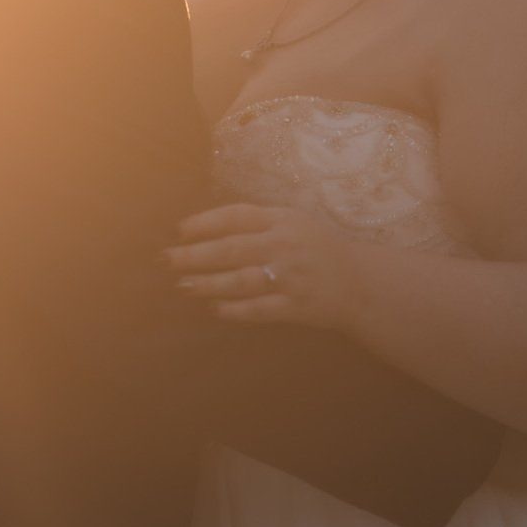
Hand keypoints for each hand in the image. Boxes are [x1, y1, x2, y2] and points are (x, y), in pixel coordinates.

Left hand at [165, 203, 362, 329]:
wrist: (359, 282)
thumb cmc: (317, 248)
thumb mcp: (294, 222)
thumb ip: (259, 220)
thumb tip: (210, 225)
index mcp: (282, 221)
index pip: (236, 216)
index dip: (205, 222)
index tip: (179, 230)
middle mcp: (284, 246)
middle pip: (231, 249)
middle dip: (194, 255)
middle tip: (167, 260)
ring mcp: (290, 278)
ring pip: (241, 280)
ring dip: (208, 284)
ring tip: (184, 286)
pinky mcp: (295, 307)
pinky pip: (259, 309)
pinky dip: (235, 310)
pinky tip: (215, 309)